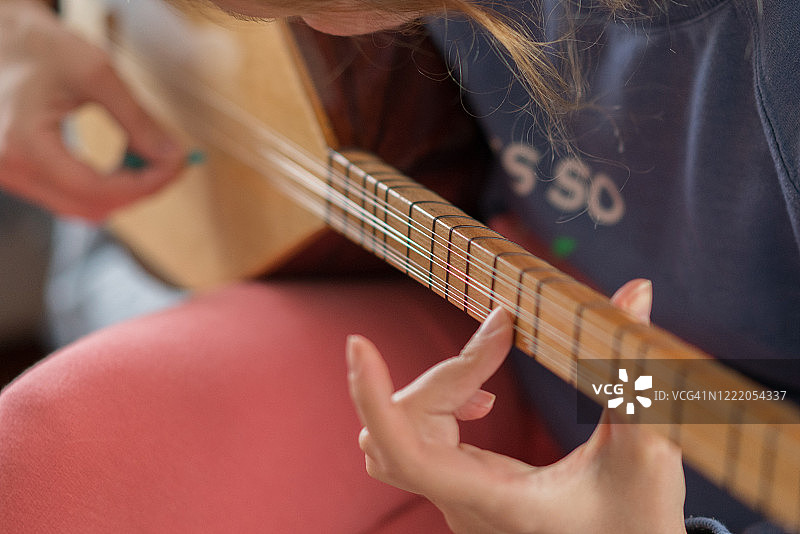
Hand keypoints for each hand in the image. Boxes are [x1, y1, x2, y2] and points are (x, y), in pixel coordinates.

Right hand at [0, 0, 183, 219]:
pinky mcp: (17, 175)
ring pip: (80, 207)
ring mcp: (8, 176)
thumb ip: (136, 118)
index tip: (178, 164)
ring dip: (123, 190)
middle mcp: (8, 168)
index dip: (144, 184)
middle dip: (139, 190)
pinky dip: (103, 185)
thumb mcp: (94, 71)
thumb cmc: (41, 47)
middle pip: (90, 206)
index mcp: (23, 142)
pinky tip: (126, 160)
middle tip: (173, 163)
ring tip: (151, 157)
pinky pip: (68, 196)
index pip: (94, 189)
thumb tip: (172, 156)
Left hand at [347, 279, 686, 533]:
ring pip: (396, 436)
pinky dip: (437, 408)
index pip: (404, 453)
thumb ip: (634, 372)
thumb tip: (635, 290)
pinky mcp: (460, 488)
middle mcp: (460, 504)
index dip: (374, 397)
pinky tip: (483, 399)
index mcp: (495, 500)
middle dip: (442, 376)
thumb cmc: (639, 519)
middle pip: (398, 431)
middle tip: (501, 337)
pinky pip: (414, 444)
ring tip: (486, 381)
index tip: (358, 344)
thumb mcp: (646, 449)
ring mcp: (454, 499)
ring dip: (432, 393)